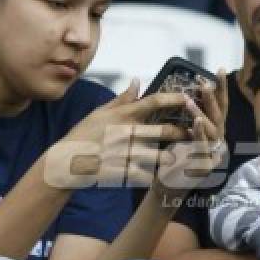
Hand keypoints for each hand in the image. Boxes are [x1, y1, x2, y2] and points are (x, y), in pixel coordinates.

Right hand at [46, 82, 189, 188]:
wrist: (67, 162)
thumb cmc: (83, 135)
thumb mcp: (100, 113)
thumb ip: (122, 99)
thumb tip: (137, 81)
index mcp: (123, 116)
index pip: (154, 102)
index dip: (175, 99)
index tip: (189, 99)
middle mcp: (128, 133)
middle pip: (165, 131)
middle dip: (183, 133)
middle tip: (192, 134)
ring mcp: (126, 154)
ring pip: (161, 156)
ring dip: (172, 157)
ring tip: (179, 158)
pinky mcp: (124, 172)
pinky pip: (149, 176)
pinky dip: (156, 177)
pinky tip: (160, 178)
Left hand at [155, 72, 229, 201]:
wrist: (167, 189)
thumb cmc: (172, 160)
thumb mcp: (180, 135)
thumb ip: (185, 116)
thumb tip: (184, 92)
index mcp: (213, 133)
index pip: (219, 107)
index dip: (220, 89)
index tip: (219, 70)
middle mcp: (218, 142)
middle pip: (219, 116)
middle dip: (213, 97)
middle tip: (204, 81)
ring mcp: (214, 155)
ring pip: (212, 130)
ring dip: (202, 112)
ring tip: (192, 99)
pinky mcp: (206, 167)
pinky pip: (203, 146)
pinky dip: (199, 133)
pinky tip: (195, 122)